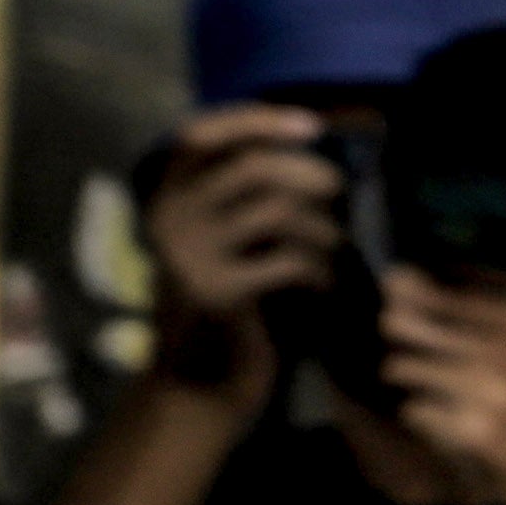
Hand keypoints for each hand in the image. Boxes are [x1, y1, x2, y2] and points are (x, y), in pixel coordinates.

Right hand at [143, 106, 342, 393]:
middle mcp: (167, 218)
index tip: (311, 125)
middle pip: (252, 166)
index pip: (200, 136)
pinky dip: (323, 270)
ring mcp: (188, 255)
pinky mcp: (216, 293)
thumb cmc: (231, 306)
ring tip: (336, 250)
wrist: (200, 384)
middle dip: (310, 173)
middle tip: (340, 194)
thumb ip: (248, 197)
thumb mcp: (229, 242)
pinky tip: (326, 288)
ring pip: (277, 210)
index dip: (256, 120)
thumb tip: (313, 150)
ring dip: (323, 227)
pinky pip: (290, 260)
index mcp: (165, 198)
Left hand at [378, 271, 505, 504]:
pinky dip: (422, 417)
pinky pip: (415, 410)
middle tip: (405, 341)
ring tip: (423, 384)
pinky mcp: (472, 433)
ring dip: (408, 377)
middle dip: (403, 335)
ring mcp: (486, 393)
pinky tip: (442, 422)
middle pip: (409, 324)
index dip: (414, 290)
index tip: (397, 286)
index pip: (447, 294)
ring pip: (403, 367)